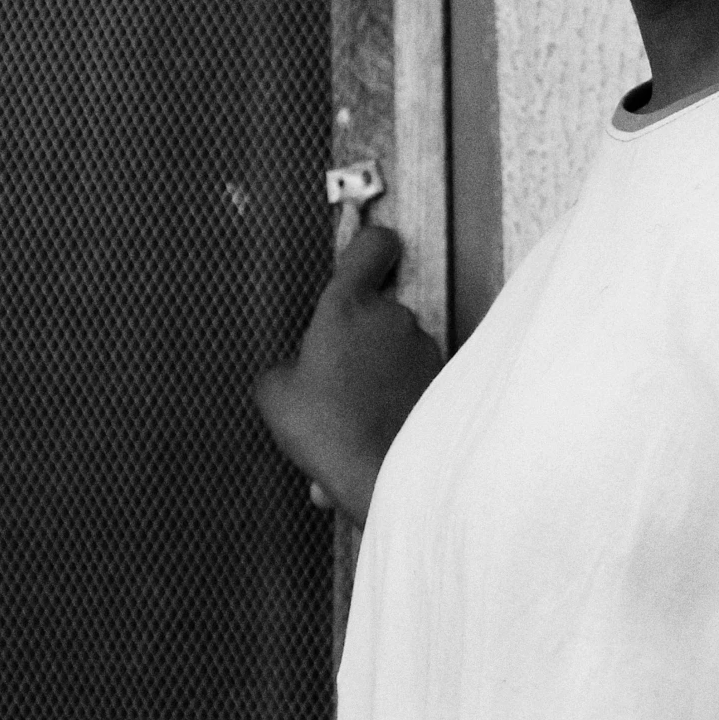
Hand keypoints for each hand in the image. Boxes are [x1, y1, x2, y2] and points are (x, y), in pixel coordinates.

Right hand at [255, 224, 443, 525]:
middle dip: (357, 339)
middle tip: (333, 382)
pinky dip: (394, 402)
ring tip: (349, 420)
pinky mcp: (443, 381)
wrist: (383, 475)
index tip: (363, 262)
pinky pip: (411, 382)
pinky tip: (371, 437)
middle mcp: (393, 317)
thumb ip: (287, 363)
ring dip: (375, 376)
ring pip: (393, 351)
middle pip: (377, 310)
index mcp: (348, 306)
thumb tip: (297, 368)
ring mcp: (423, 348)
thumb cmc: (325, 427)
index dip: (369, 246)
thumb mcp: (275, 392)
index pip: (373, 245)